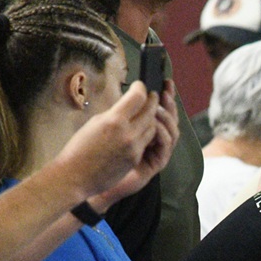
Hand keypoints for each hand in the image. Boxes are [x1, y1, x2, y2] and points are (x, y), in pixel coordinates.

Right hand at [53, 81, 159, 199]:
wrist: (75, 176)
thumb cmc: (79, 149)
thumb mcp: (95, 122)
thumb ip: (114, 114)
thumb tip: (126, 105)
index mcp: (114, 120)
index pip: (138, 97)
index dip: (141, 88)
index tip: (140, 86)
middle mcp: (127, 133)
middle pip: (150, 111)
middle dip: (152, 101)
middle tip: (152, 96)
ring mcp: (134, 147)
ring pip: (152, 127)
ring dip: (151, 118)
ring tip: (148, 113)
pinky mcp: (135, 158)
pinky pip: (147, 141)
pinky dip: (147, 133)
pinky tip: (142, 130)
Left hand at [92, 81, 179, 209]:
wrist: (87, 179)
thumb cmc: (94, 153)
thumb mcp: (109, 126)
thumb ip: (123, 112)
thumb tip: (132, 91)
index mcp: (144, 129)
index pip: (160, 109)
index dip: (165, 95)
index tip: (164, 81)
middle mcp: (153, 140)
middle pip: (170, 117)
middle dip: (170, 101)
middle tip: (166, 89)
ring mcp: (156, 152)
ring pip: (173, 131)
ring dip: (167, 117)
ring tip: (158, 107)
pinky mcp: (155, 164)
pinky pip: (166, 146)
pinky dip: (162, 133)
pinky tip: (155, 124)